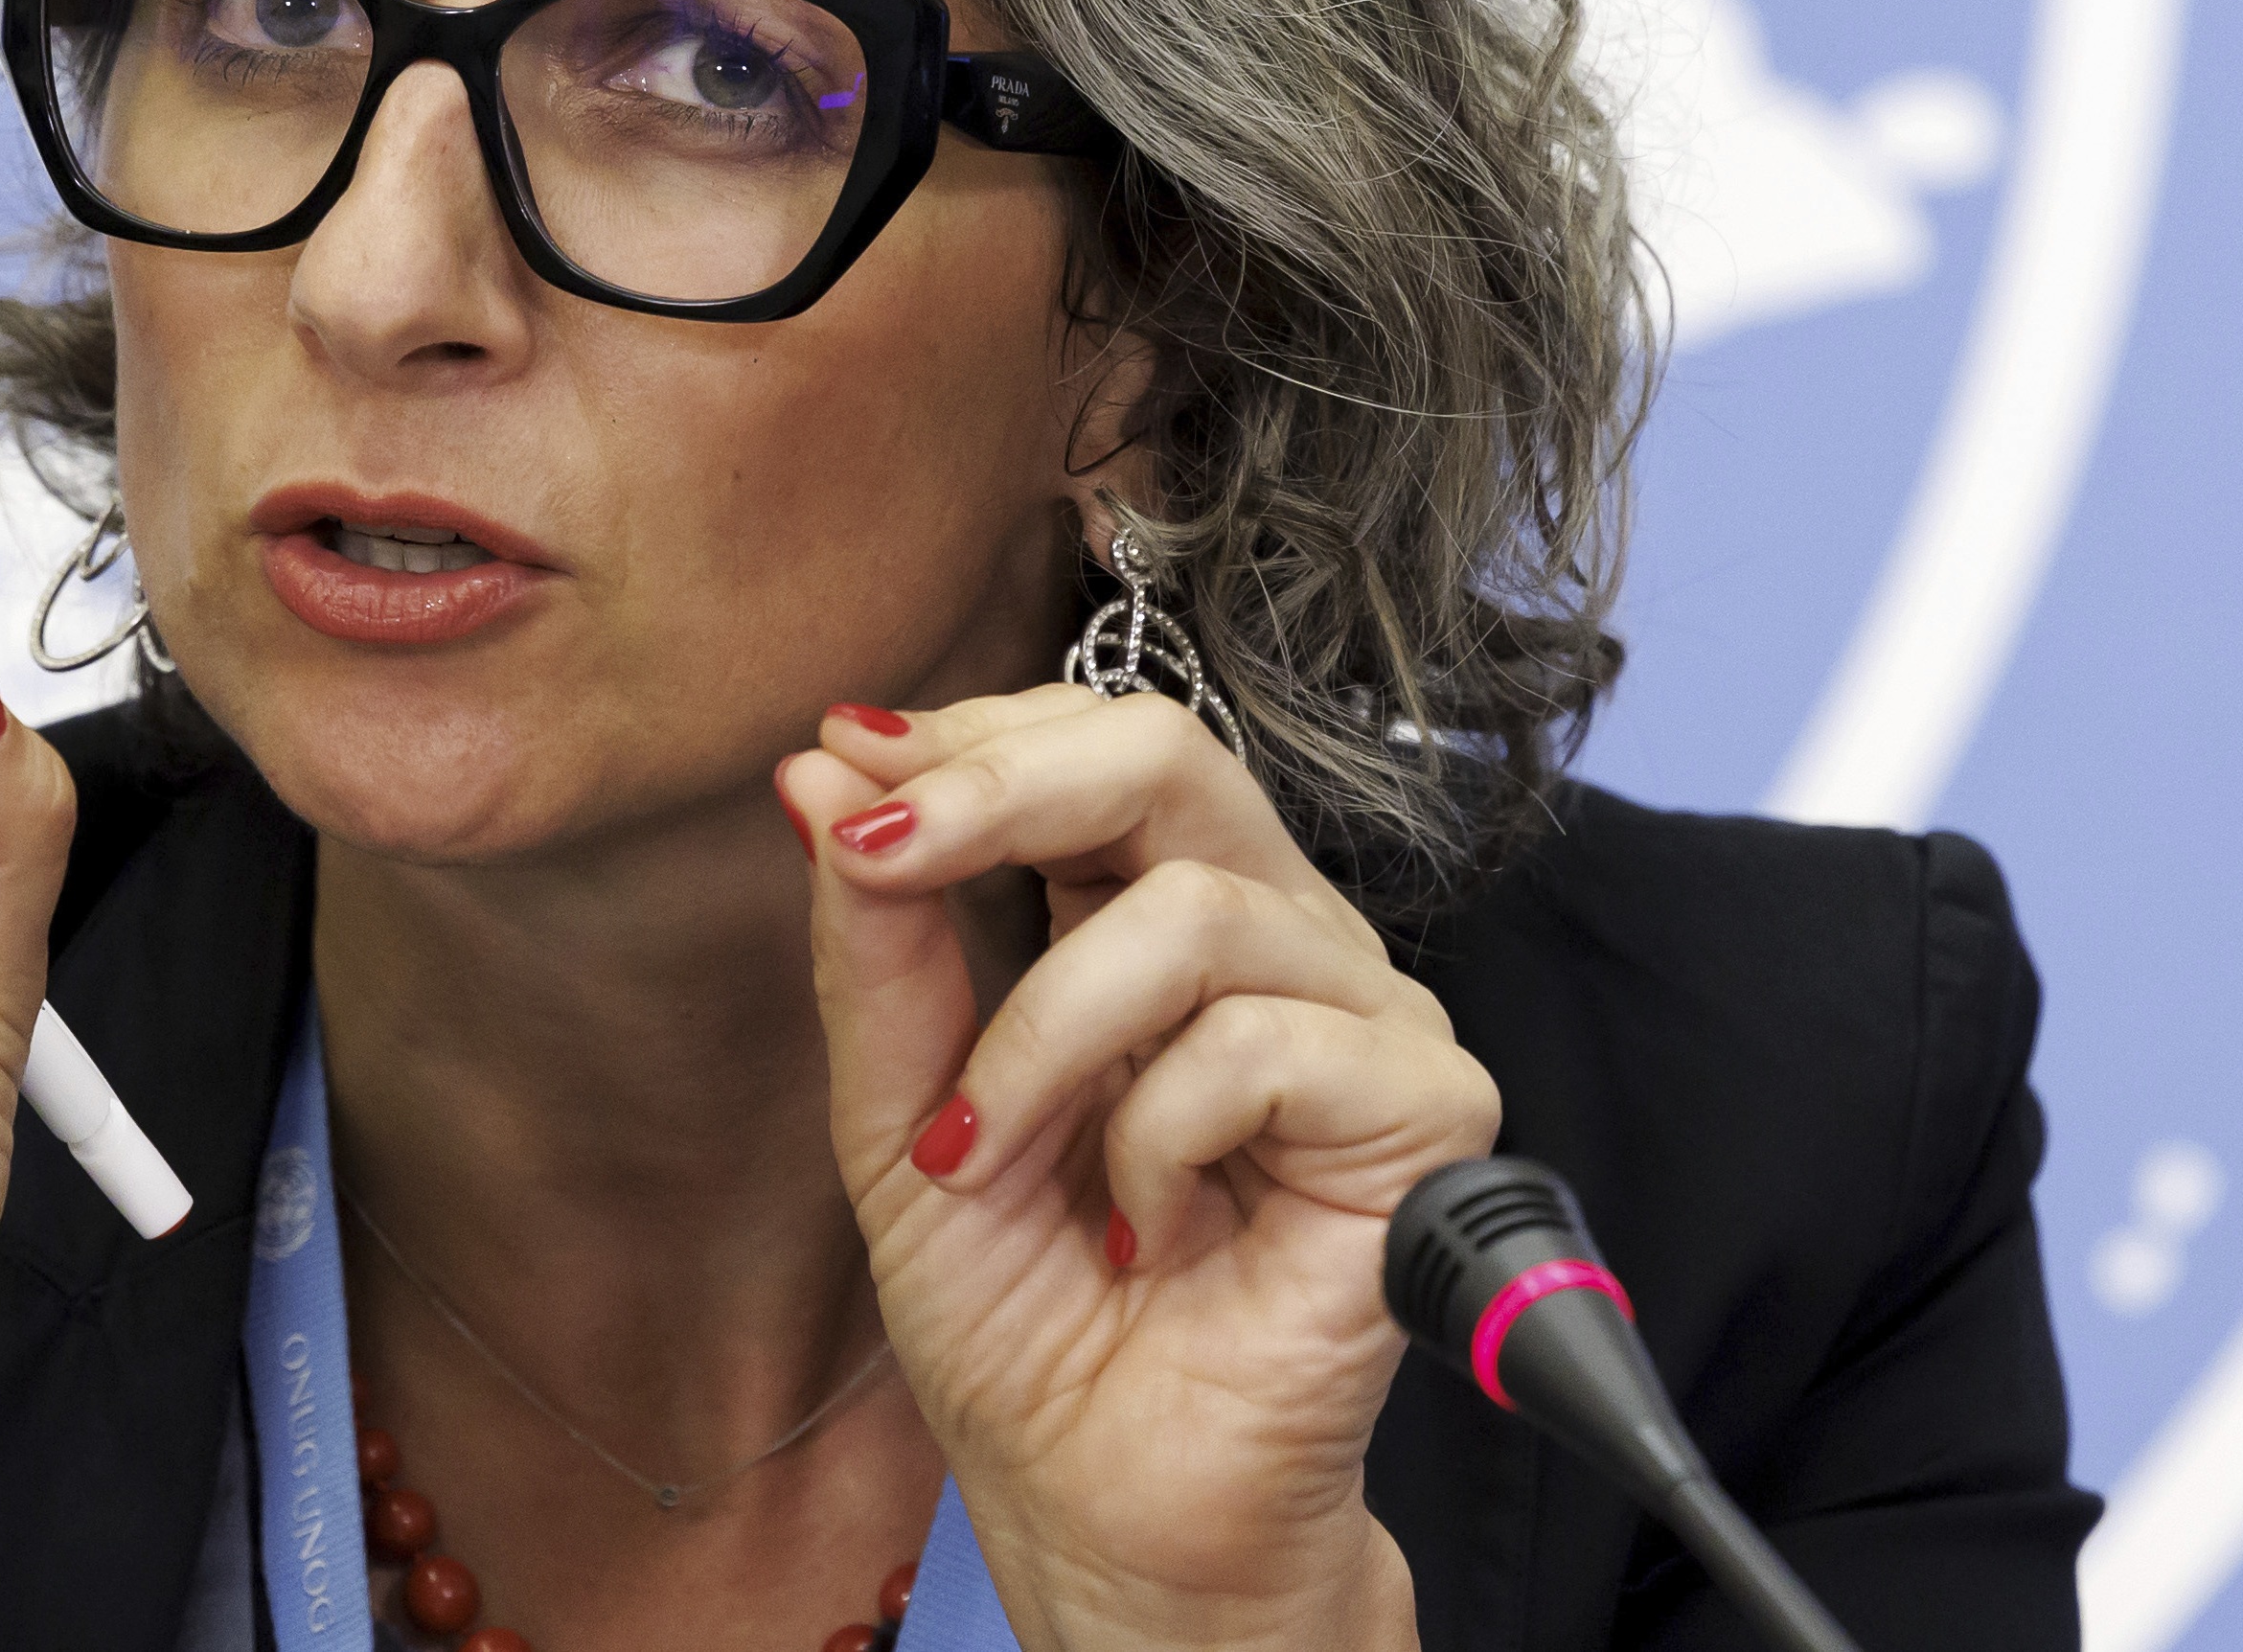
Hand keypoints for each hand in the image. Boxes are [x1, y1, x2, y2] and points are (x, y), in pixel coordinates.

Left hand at [781, 686, 1489, 1651]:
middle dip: (1000, 787)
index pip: (1086, 745)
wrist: (1108, 1507)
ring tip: (990, 1163)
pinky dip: (1157, 1136)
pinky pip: (1265, 1044)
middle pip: (1166, 753)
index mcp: (1154, 911)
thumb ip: (877, 947)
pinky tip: (1137, 1227)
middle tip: (877, 853)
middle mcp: (1270, 935)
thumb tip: (820, 770)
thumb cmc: (1025, 1320)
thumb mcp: (902, 1118)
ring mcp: (1358, 1013)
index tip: (840, 761)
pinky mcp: (1422, 1107)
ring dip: (1042, 1039)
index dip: (966, 736)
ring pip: (1194, 911)